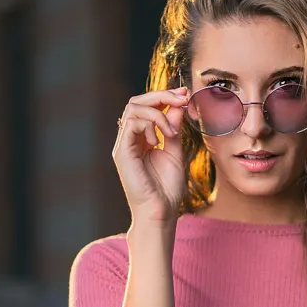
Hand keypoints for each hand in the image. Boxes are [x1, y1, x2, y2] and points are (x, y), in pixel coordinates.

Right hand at [112, 87, 188, 224]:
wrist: (161, 212)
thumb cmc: (167, 189)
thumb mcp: (174, 151)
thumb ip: (173, 128)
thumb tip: (178, 105)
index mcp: (140, 138)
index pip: (145, 106)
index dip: (164, 96)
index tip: (184, 94)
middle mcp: (128, 139)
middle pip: (136, 101)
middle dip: (161, 95)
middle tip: (180, 98)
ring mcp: (123, 145)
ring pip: (132, 108)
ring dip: (157, 113)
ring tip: (170, 131)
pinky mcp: (122, 153)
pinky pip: (131, 124)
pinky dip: (149, 125)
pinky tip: (159, 140)